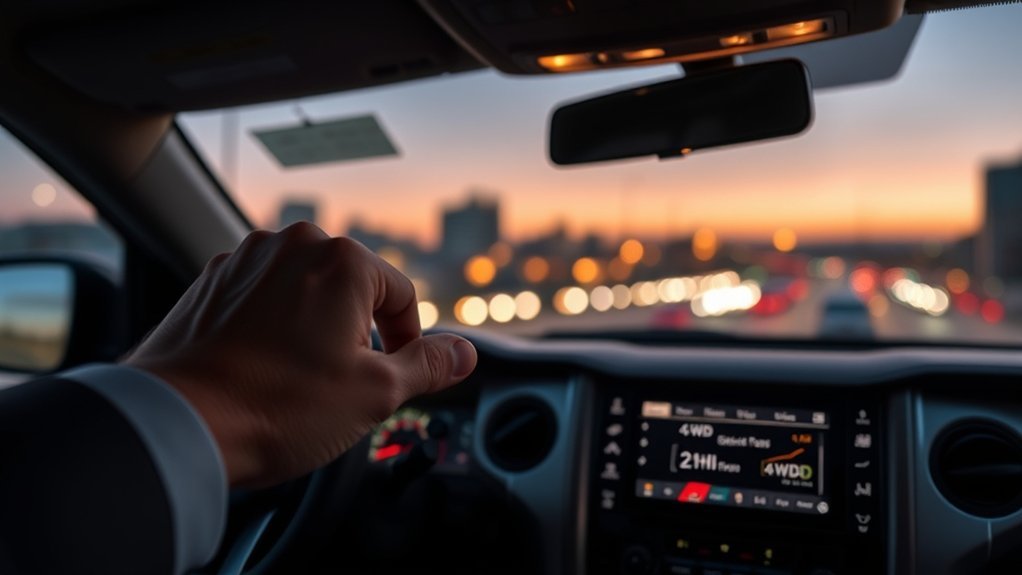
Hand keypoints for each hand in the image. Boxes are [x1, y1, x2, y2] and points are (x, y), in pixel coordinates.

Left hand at [124, 223, 476, 487]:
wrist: (178, 422)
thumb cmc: (278, 406)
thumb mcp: (376, 394)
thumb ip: (430, 365)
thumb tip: (464, 353)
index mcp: (342, 260)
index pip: (402, 296)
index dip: (407, 343)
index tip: (393, 377)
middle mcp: (293, 245)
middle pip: (352, 290)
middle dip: (357, 335)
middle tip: (345, 384)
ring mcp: (246, 259)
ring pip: (305, 293)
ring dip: (314, 330)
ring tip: (299, 380)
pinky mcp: (211, 282)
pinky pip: (262, 299)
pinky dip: (273, 329)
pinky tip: (263, 371)